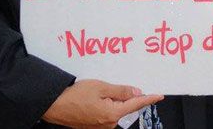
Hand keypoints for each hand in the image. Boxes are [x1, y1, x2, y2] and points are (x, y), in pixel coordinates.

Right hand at [42, 79, 163, 128]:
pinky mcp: (93, 126)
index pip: (136, 104)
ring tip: (96, 92)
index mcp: (112, 114)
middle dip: (123, 96)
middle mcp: (108, 124)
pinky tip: (95, 98)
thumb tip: (136, 92)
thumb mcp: (101, 87)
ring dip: (112, 100)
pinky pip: (106, 113)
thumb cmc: (74, 96)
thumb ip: (121, 91)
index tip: (158, 96)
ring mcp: (100, 126)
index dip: (148, 99)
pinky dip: (106, 105)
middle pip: (125, 107)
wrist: (54, 105)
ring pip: (115, 110)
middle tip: (110, 87)